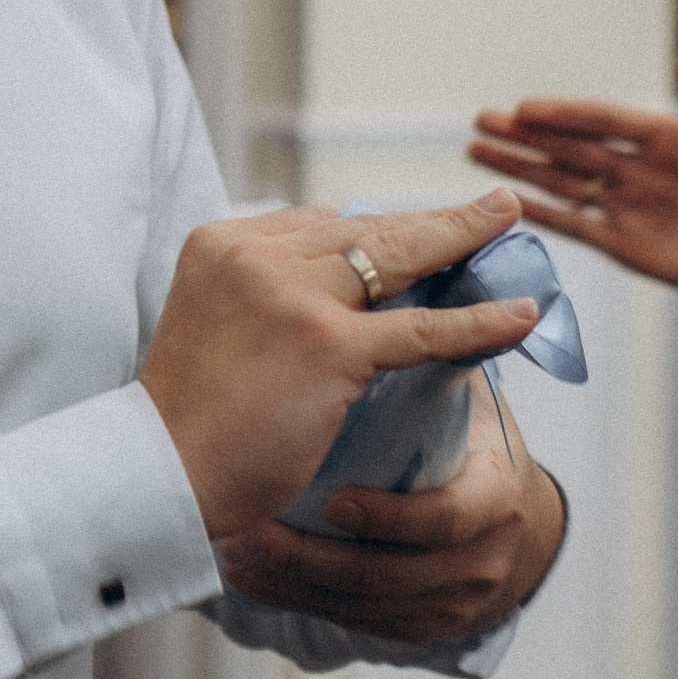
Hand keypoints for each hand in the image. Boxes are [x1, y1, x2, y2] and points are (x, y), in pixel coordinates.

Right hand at [139, 188, 537, 539]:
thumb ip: (258, 298)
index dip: (373, 234)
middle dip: (433, 218)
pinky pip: (421, 328)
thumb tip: (329, 297)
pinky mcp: (328, 345)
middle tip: (491, 205)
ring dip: (462, 239)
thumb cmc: (187, 419)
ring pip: (396, 259)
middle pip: (362, 229)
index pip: (317, 223)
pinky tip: (520, 312)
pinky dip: (477, 321)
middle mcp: (255, 254)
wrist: (157, 473)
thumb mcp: (208, 324)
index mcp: (221, 243)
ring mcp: (294, 296)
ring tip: (508, 221)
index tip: (415, 238)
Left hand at [214, 370, 564, 642]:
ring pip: (353, 604)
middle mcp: (479, 563)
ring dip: (285, 576)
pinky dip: (286, 595)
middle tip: (248, 531)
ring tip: (231, 546)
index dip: (387, 516)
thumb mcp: (467, 407)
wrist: (494, 522)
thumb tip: (393, 273)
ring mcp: (444, 605)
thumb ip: (440, 359)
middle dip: (309, 558)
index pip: (444, 519)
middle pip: (387, 577)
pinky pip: (342, 622)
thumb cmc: (467, 441)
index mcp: (497, 499)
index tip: (330, 502)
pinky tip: (241, 573)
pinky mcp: (410, 629)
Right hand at [469, 49, 677, 306]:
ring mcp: (632, 207)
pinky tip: (513, 205)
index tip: (524, 109)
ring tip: (478, 153)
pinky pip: (580, 228)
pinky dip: (546, 216)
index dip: (565, 114)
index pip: (604, 120)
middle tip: (482, 122)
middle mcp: (640, 168)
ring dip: (523, 170)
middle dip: (526, 136)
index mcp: (668, 136)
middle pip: (571, 148)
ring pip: (565, 183)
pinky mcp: (631, 246)